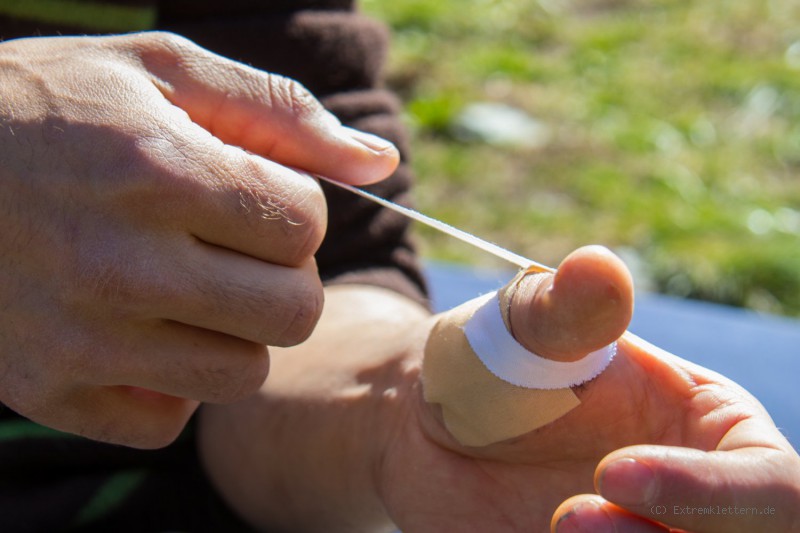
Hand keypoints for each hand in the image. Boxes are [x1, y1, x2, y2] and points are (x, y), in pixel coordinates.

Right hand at [0, 32, 398, 447]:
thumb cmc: (54, 106)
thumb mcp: (165, 71)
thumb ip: (283, 114)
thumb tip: (379, 163)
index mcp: (158, 172)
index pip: (305, 226)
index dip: (292, 209)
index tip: (250, 195)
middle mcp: (120, 265)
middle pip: (291, 312)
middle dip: (281, 277)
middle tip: (231, 248)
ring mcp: (81, 340)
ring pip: (242, 373)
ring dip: (235, 331)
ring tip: (187, 286)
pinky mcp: (48, 390)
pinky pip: (168, 421)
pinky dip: (171, 384)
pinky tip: (139, 332)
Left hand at [198, 246, 799, 531]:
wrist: (428, 414)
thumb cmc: (475, 361)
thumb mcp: (509, 332)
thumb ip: (561, 311)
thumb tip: (599, 267)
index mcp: (702, 416)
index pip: (775, 478)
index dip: (718, 498)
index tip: (605, 489)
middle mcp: (693, 484)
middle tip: (570, 528)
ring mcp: (646, 531)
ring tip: (541, 530)